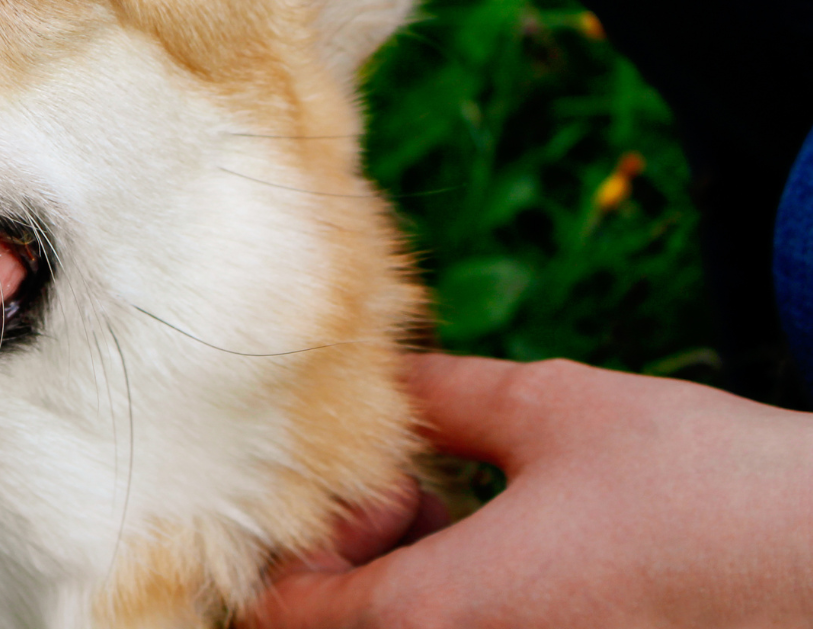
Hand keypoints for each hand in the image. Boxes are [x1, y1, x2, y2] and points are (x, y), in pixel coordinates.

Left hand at [242, 355, 812, 628]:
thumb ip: (440, 396)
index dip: (290, 545)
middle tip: (415, 483)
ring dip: (414, 575)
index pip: (280, 614)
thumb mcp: (551, 408)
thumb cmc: (699, 485)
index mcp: (434, 615)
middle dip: (359, 553)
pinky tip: (521, 534)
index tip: (356, 484)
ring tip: (470, 499)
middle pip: (345, 628)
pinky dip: (474, 595)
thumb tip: (384, 375)